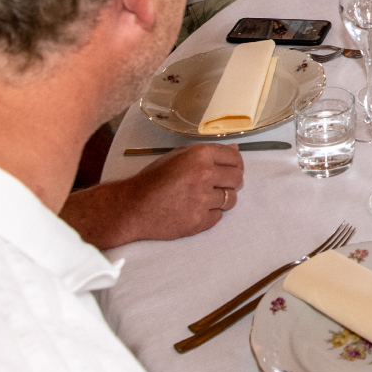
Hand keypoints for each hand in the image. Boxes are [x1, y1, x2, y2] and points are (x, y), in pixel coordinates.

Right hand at [110, 143, 245, 243]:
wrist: (133, 207)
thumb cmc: (153, 180)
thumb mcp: (178, 157)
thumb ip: (208, 153)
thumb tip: (234, 150)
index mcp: (200, 155)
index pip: (235, 158)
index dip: (235, 164)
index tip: (231, 169)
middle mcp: (205, 175)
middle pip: (237, 178)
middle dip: (231, 181)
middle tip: (218, 185)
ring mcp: (203, 199)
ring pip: (231, 199)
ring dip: (221, 199)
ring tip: (203, 198)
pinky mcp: (200, 220)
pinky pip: (218, 216)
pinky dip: (210, 214)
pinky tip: (195, 209)